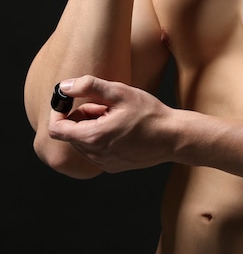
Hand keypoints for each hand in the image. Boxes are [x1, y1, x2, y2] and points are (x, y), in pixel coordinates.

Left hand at [48, 75, 174, 172]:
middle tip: (104, 103)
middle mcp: (95, 155)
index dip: (58, 111)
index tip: (70, 99)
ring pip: (83, 141)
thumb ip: (89, 87)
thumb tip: (65, 86)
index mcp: (93, 137)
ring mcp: (104, 163)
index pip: (57, 129)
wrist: (174, 137)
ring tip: (116, 115)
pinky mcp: (113, 166)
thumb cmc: (149, 113)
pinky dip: (101, 136)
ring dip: (92, 126)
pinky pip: (96, 150)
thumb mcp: (120, 92)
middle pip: (71, 133)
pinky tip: (122, 127)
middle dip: (81, 115)